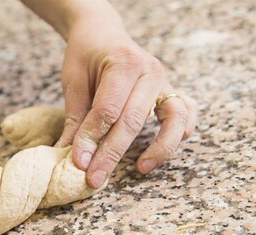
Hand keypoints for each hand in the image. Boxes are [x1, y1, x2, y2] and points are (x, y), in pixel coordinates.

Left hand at [56, 20, 197, 187]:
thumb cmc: (86, 57)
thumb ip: (75, 119)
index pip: (108, 109)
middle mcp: (149, 71)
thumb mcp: (74, 82)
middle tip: (95, 179)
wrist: (103, 34)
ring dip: (159, 148)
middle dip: (112, 154)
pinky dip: (179, 134)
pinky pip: (186, 114)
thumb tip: (69, 156)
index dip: (92, 139)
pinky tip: (162, 151)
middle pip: (133, 120)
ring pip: (173, 119)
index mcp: (122, 62)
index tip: (78, 163)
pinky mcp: (171, 92)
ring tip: (140, 169)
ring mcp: (165, 82)